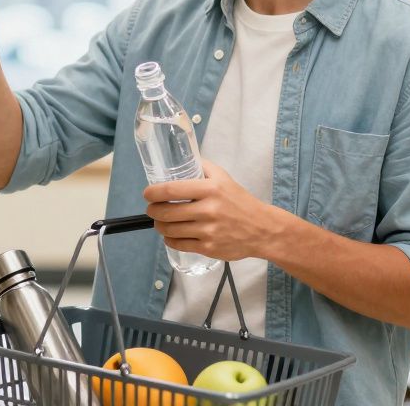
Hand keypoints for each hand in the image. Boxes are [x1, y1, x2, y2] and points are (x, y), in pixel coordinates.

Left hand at [143, 159, 280, 261]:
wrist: (262, 229)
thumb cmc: (240, 201)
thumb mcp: (224, 178)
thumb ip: (203, 168)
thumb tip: (182, 160)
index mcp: (210, 189)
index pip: (172, 190)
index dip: (153, 192)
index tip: (147, 194)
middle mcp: (208, 210)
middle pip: (166, 212)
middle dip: (153, 211)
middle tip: (152, 209)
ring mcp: (208, 231)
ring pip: (170, 230)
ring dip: (159, 226)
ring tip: (160, 222)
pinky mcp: (208, 248)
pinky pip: (179, 244)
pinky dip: (169, 240)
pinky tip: (171, 235)